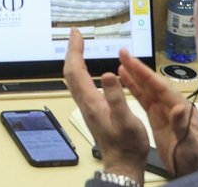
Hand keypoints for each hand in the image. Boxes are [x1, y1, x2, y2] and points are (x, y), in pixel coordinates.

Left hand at [62, 29, 149, 182]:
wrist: (123, 163)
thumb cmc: (127, 144)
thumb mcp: (126, 120)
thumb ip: (117, 97)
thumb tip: (107, 74)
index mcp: (91, 101)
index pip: (76, 70)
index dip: (75, 50)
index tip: (76, 34)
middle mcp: (85, 102)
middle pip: (70, 72)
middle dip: (72, 51)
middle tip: (76, 35)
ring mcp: (87, 106)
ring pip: (74, 78)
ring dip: (75, 60)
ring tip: (80, 47)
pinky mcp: (92, 110)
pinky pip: (81, 85)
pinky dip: (82, 71)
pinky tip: (89, 70)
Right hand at [117, 50, 197, 177]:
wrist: (194, 170)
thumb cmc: (194, 159)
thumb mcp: (189, 144)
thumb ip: (183, 126)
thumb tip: (179, 107)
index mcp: (181, 108)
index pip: (161, 88)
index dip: (146, 75)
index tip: (133, 62)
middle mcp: (173, 105)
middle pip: (153, 84)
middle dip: (138, 69)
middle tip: (123, 53)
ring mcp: (165, 111)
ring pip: (148, 90)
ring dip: (135, 76)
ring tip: (121, 63)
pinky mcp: (158, 118)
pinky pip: (145, 100)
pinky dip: (135, 89)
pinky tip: (126, 81)